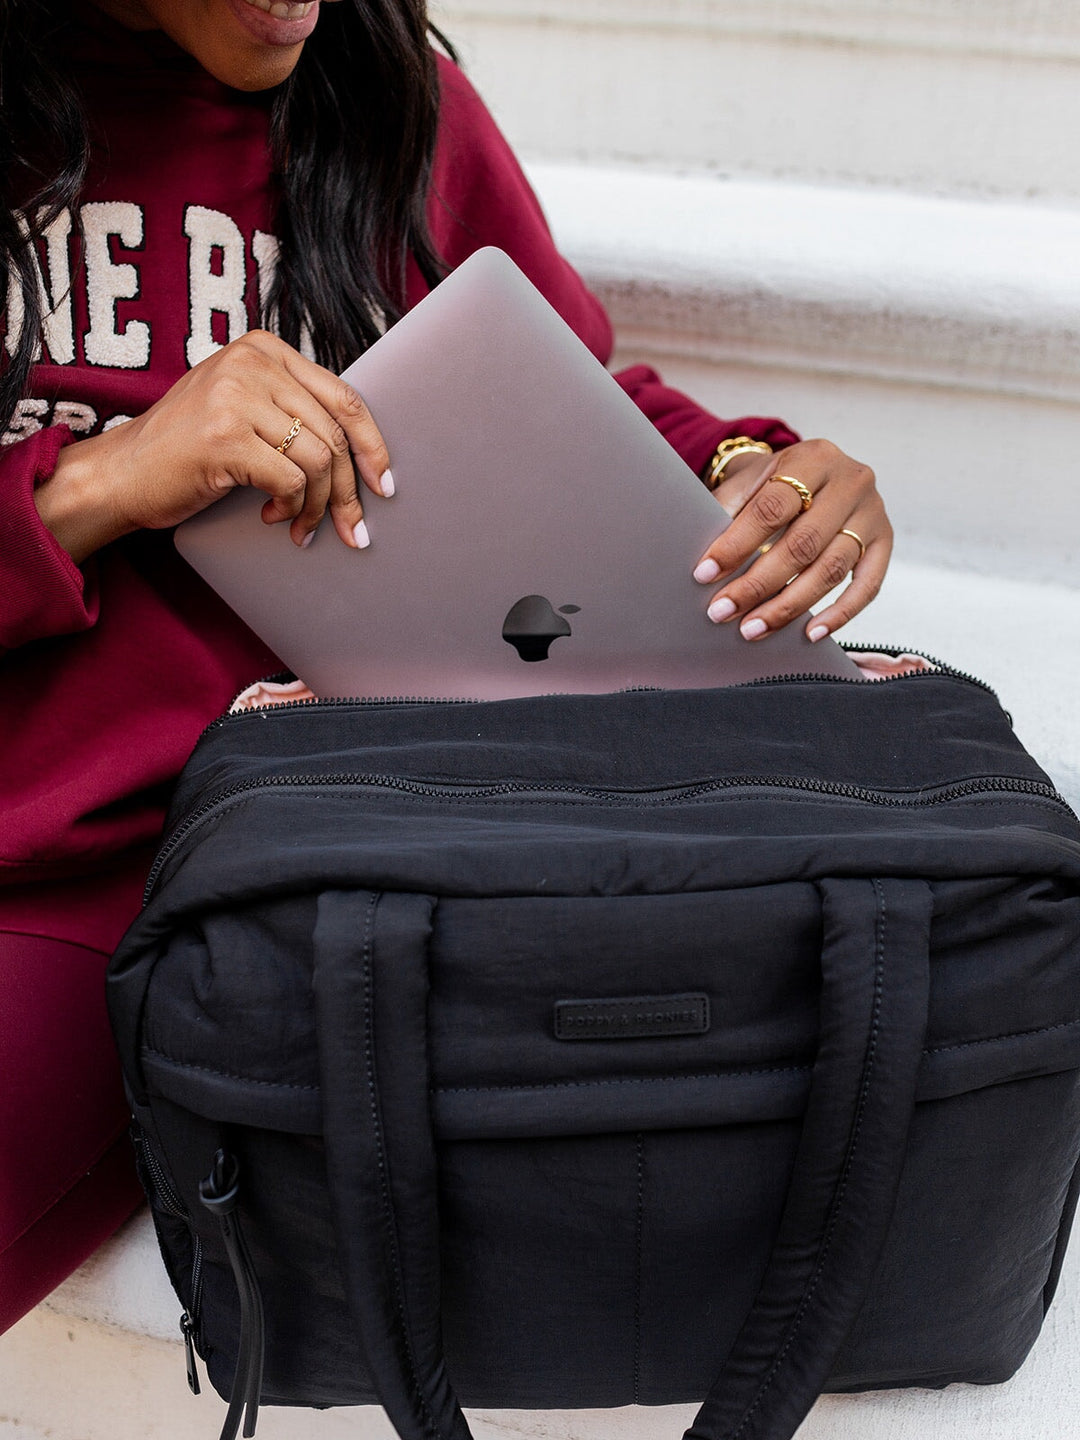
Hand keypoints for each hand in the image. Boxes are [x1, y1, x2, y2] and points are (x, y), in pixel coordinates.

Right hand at [34, 331, 391, 564]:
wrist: (122, 473)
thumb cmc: (187, 449)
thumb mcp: (243, 408)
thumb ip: (291, 409)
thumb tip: (363, 453)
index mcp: (263, 348)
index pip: (343, 397)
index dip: (373, 445)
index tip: (383, 484)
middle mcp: (251, 363)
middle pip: (335, 433)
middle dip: (349, 490)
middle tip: (353, 528)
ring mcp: (236, 396)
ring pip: (318, 460)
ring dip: (318, 506)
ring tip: (302, 526)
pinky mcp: (225, 436)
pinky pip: (290, 480)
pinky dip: (292, 508)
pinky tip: (274, 517)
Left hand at [691, 438, 891, 642]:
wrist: (811, 472)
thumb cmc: (775, 482)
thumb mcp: (749, 481)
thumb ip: (728, 511)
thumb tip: (707, 564)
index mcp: (813, 458)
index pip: (771, 508)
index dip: (736, 545)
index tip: (705, 574)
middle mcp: (851, 482)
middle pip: (802, 544)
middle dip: (757, 584)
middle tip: (723, 611)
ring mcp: (873, 513)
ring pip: (830, 570)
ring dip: (788, 606)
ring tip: (753, 628)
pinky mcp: (885, 541)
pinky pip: (867, 586)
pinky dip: (839, 614)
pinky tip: (810, 633)